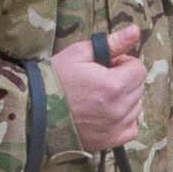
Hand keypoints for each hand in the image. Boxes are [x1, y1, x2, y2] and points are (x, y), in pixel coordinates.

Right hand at [51, 25, 146, 150]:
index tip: (106, 66)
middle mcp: (118, 108)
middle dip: (124, 80)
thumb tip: (135, 30)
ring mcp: (115, 127)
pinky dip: (124, 120)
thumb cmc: (54, 80)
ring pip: (136, 107)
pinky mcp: (110, 141)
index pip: (138, 69)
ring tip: (99, 97)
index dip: (123, 63)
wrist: (34, 113)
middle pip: (138, 87)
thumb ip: (112, 43)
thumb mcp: (79, 54)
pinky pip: (132, 128)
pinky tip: (106, 113)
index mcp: (113, 85)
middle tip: (100, 80)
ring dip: (124, 99)